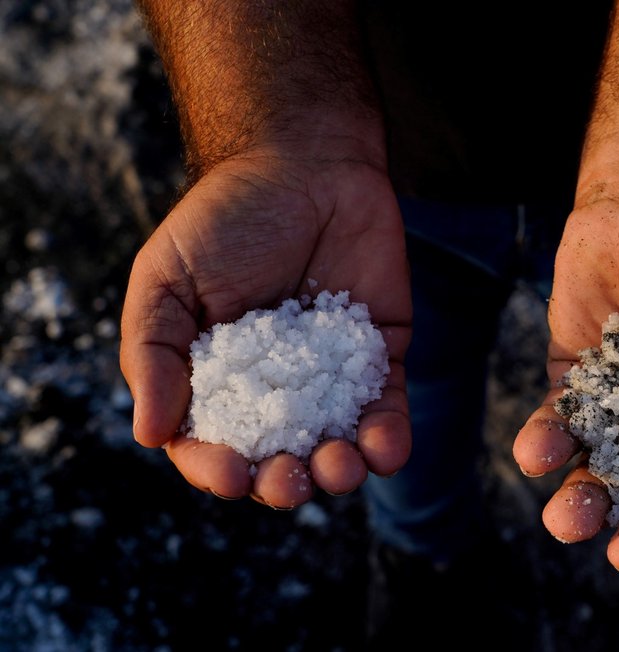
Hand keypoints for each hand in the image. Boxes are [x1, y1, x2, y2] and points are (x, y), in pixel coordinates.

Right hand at [120, 151, 410, 508]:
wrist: (306, 162)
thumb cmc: (226, 219)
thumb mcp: (166, 279)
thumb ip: (154, 353)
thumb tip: (150, 434)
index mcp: (215, 380)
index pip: (211, 444)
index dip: (216, 469)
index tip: (231, 474)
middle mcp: (274, 390)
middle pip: (277, 458)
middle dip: (283, 482)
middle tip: (289, 479)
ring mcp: (329, 378)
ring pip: (336, 445)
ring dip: (339, 471)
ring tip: (338, 467)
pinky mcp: (380, 357)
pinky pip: (388, 409)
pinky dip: (390, 439)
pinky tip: (384, 449)